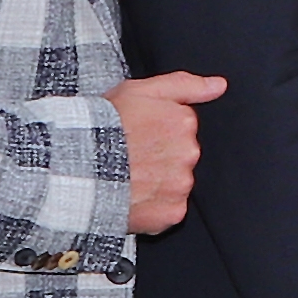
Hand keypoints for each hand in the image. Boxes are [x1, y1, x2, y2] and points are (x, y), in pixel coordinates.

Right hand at [115, 71, 225, 233]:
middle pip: (182, 157)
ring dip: (157, 183)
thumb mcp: (139, 90)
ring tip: (128, 178)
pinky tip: (133, 197)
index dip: (158, 133)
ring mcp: (182, 184)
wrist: (77, 166)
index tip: (138, 136)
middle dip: (161, 158)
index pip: (183, 129)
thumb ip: (185, 85)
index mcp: (184, 122)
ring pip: (176, 184)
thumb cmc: (103, 126)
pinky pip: (169, 211)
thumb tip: (220, 86)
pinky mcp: (173, 212)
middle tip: (131, 158)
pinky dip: (153, 208)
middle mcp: (189, 153)